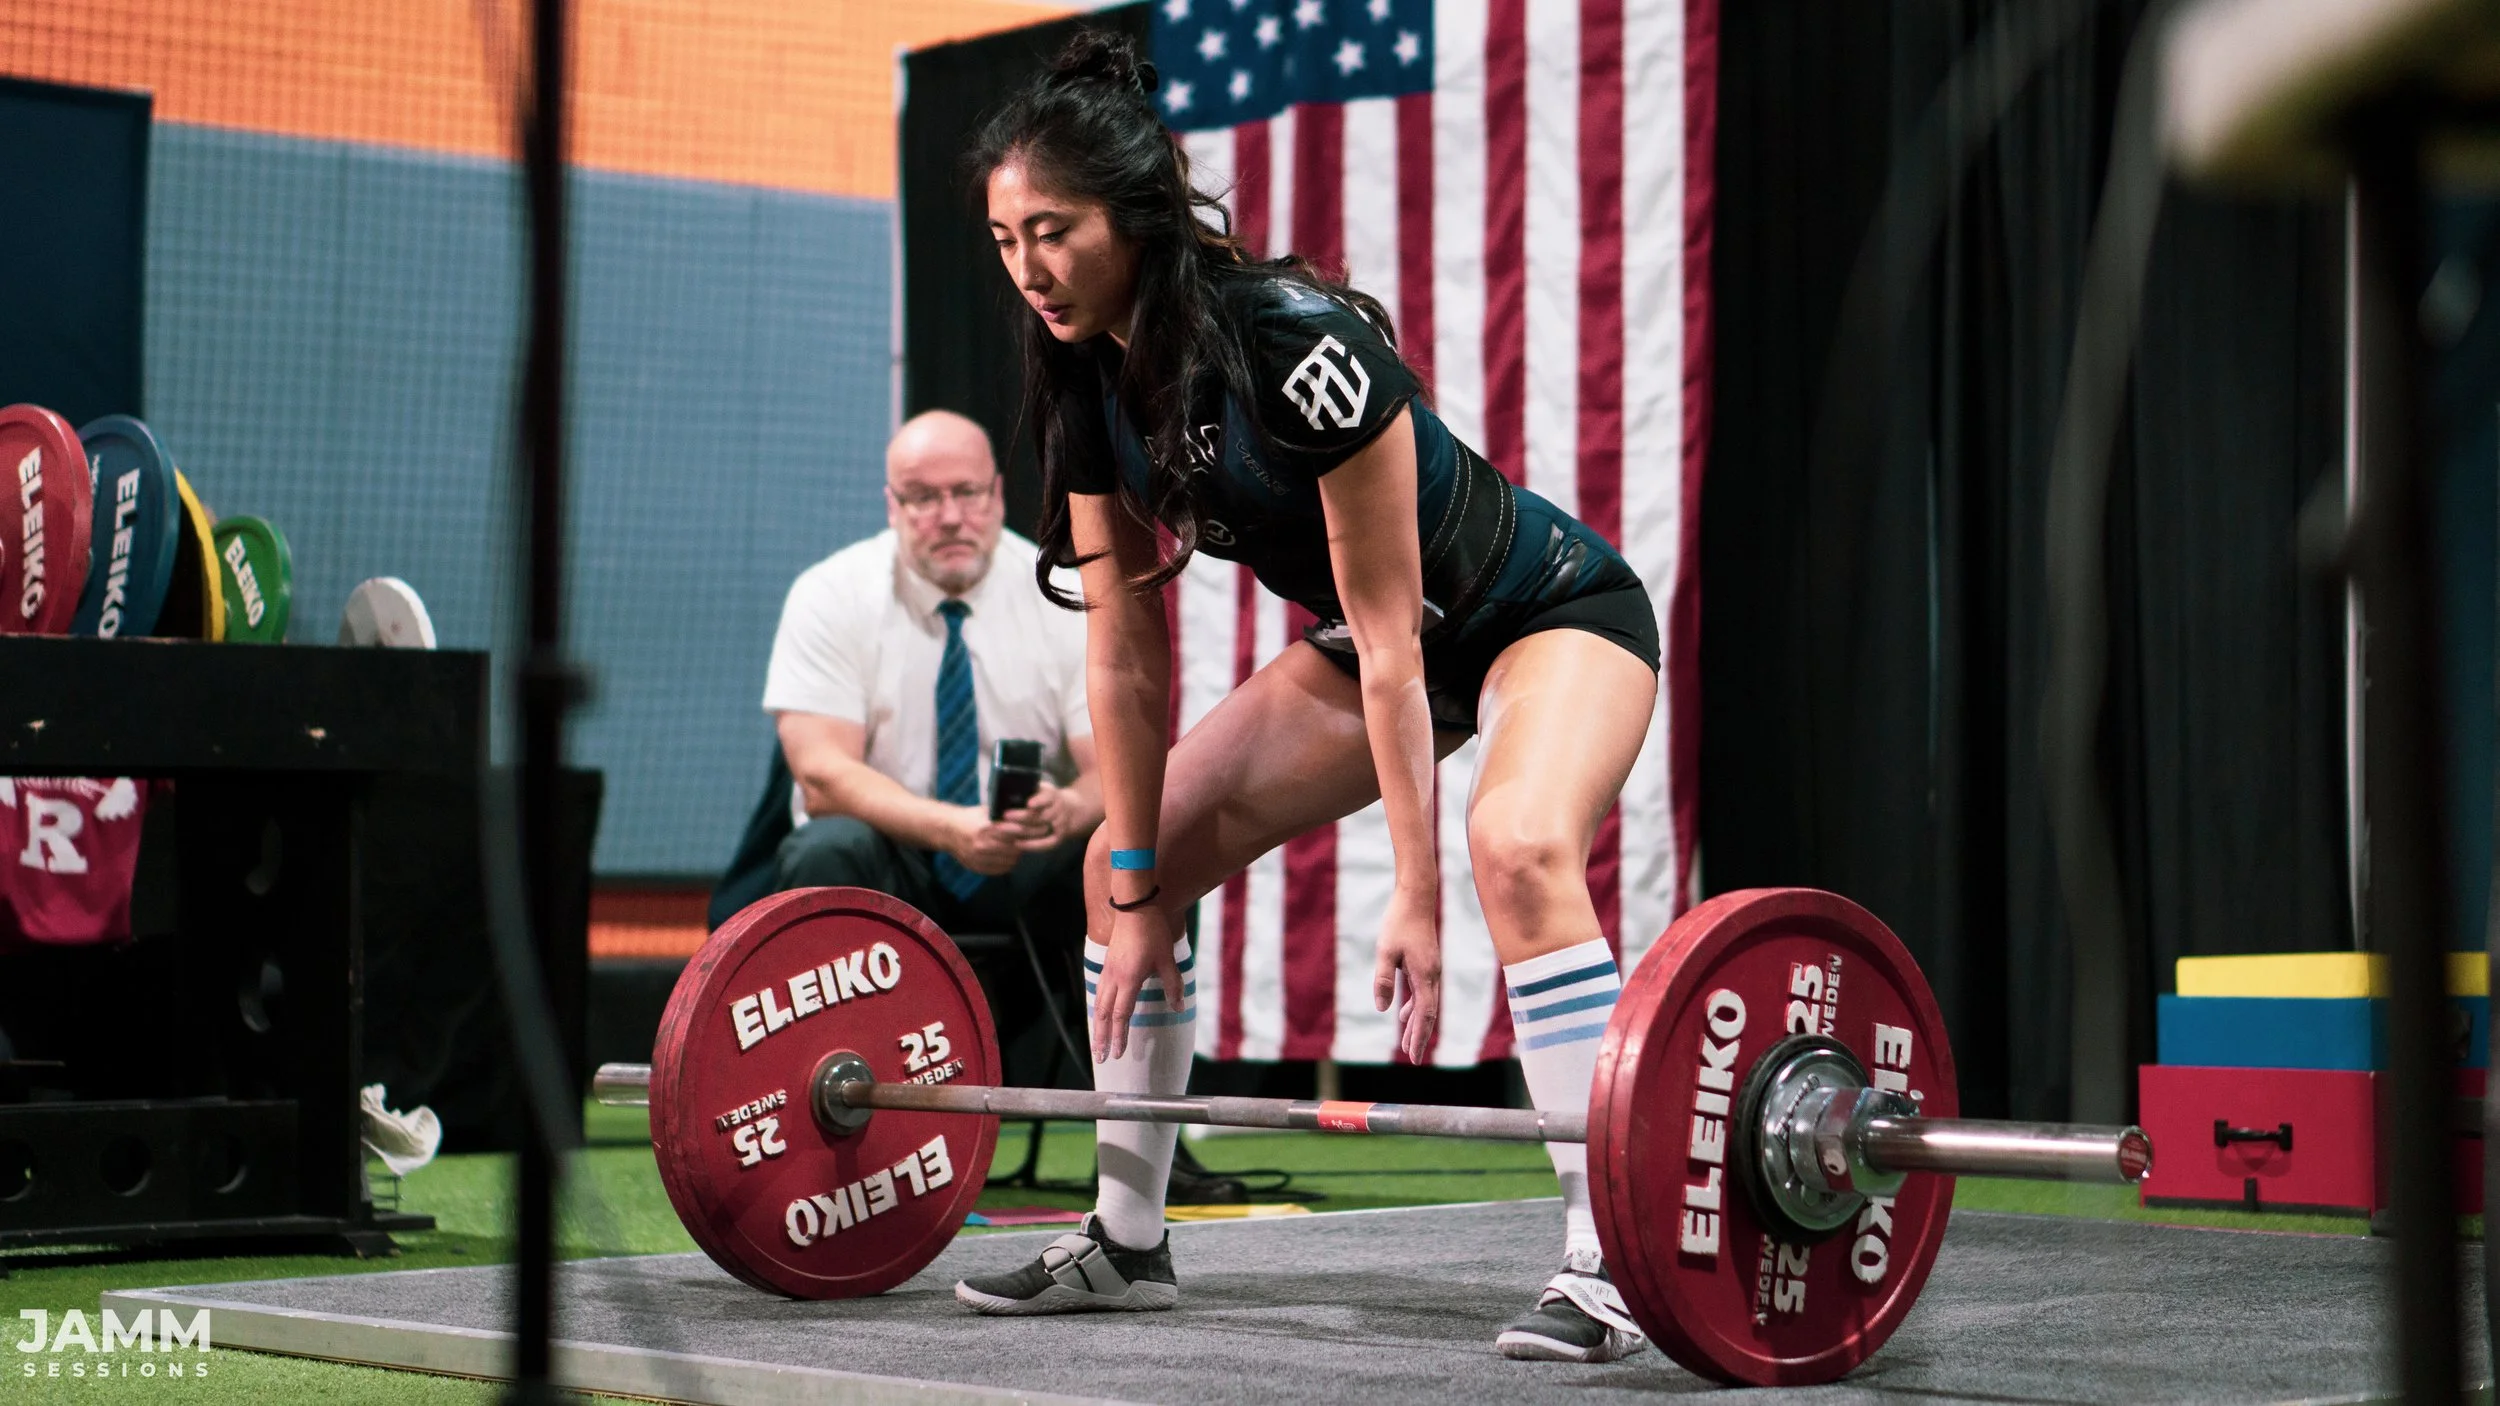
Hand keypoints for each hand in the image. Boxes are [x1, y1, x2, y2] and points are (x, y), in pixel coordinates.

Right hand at [944, 806, 1024, 875]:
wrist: (948, 831)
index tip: (1032, 830)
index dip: (1026, 831)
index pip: (1014, 832)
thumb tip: (1027, 812)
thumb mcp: (985, 811)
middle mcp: (982, 844)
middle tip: (1028, 840)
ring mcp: (978, 858)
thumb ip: (1003, 813)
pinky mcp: (976, 867)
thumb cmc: (969, 818)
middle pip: (1013, 848)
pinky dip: (1007, 865)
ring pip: (1009, 861)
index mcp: (985, 827)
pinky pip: (999, 870)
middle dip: (1023, 844)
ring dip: (1016, 856)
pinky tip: (1008, 858)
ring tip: (1017, 849)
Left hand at [1002, 779, 1098, 850]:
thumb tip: (1007, 789)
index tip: (1028, 803)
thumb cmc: (1046, 798)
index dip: (1039, 801)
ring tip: (1003, 829)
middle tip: (1004, 815)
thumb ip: (1029, 789)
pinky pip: (1046, 844)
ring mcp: (1059, 825)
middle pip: (1041, 816)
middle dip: (1021, 816)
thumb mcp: (1041, 789)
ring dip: (1021, 830)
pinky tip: (1017, 843)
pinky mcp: (1059, 837)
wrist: (1069, 809)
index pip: (1048, 797)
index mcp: (1052, 795)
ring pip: (1041, 830)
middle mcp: (1058, 810)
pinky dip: (1032, 845)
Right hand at [1092, 903, 1184, 1063]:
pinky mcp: (1107, 964)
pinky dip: (1097, 1008)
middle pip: (1104, 1014)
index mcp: (1129, 980)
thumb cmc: (1153, 933)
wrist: (1134, 907)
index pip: (1122, 1015)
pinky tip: (1099, 1014)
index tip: (1118, 1054)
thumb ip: (1173, 985)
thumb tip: (1179, 1007)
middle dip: (1101, 1037)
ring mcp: (1108, 971)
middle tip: (1100, 1057)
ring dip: (1097, 1025)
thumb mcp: (1167, 959)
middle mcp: (1114, 978)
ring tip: (1096, 1042)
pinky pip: (1099, 992)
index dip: (1120, 1036)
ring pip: (1098, 1004)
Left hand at [1372, 884, 1441, 1062]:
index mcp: (1425, 975)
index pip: (1424, 1015)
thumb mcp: (1385, 953)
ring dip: (1416, 1023)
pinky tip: (1402, 1014)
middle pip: (1427, 1013)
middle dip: (1419, 1036)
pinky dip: (1413, 1006)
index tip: (1413, 1057)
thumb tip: (1384, 1010)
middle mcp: (1431, 975)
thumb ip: (1383, 981)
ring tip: (1406, 1042)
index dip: (1419, 1037)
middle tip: (1412, 1058)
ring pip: (1425, 1004)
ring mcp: (1430, 969)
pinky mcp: (1425, 963)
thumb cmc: (1398, 923)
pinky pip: (1421, 992)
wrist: (1415, 898)